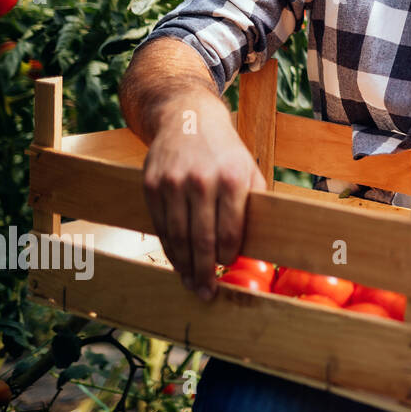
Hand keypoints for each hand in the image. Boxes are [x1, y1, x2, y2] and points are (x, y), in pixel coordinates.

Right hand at [141, 100, 266, 299]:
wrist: (188, 118)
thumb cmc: (225, 151)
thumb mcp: (249, 168)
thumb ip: (252, 203)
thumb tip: (258, 243)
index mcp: (232, 178)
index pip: (230, 230)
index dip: (228, 255)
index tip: (227, 267)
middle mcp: (202, 181)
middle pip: (201, 239)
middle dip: (204, 271)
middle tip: (206, 293)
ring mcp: (173, 183)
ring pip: (177, 236)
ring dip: (184, 266)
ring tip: (190, 284)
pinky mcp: (152, 185)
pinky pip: (160, 225)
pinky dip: (168, 247)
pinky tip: (176, 261)